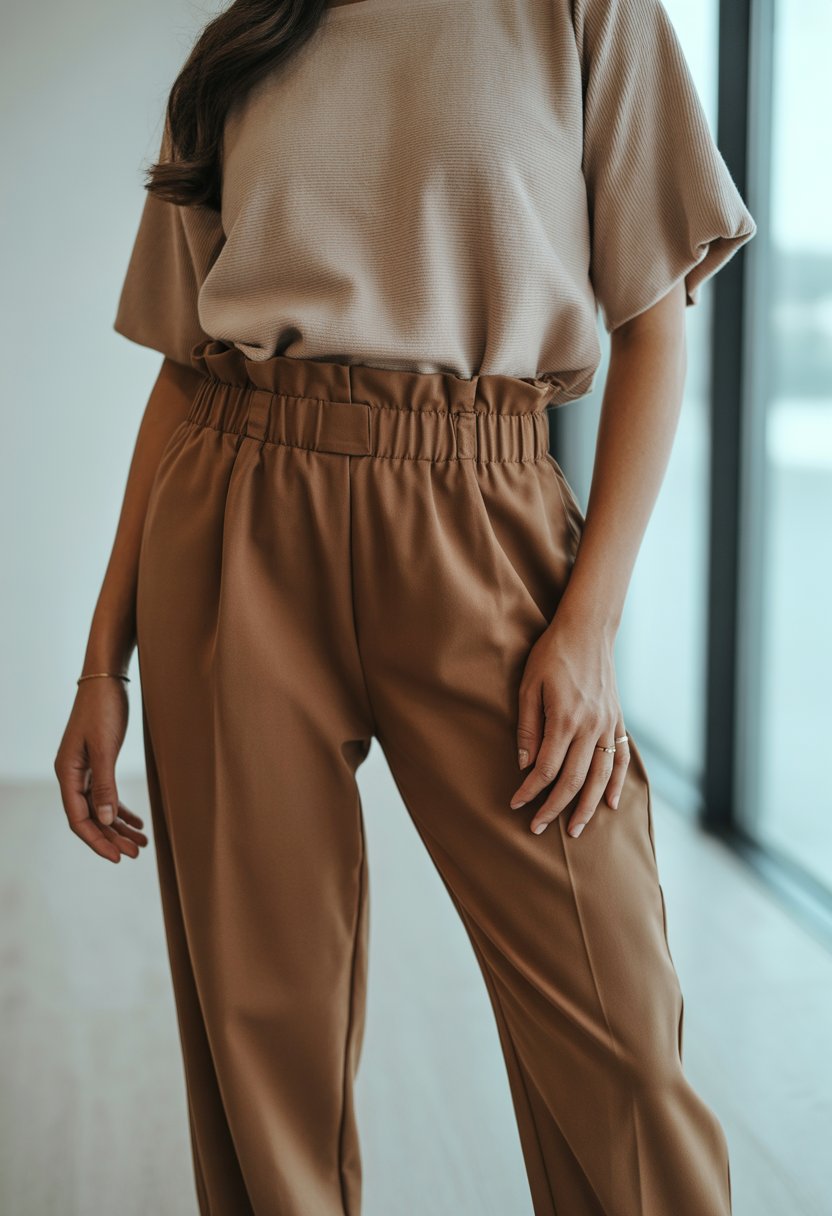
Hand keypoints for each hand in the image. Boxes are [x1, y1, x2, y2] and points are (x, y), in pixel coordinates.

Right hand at [54, 678, 147, 862]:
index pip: (78, 818)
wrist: (107, 680)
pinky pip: (107, 795)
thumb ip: (105, 784)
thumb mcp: (104, 747)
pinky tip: (137, 822)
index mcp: (67, 773)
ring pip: (100, 808)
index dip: (97, 840)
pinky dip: (122, 809)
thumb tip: (106, 820)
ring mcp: (85, 769)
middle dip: (112, 837)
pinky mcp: (98, 762)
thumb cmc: (103, 709)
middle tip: (136, 853)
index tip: (117, 857)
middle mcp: (72, 775)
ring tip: (141, 843)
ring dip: (119, 826)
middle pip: (90, 817)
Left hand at [509, 613, 629, 837]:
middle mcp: (590, 726)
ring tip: (574, 829)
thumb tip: (524, 765)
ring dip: (588, 807)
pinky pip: (621, 759)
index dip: (530, 791)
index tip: (516, 805)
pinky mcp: (618, 721)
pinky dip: (618, 783)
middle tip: (539, 828)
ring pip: (601, 777)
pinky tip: (612, 804)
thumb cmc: (551, 654)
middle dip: (555, 808)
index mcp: (564, 719)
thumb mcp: (528, 686)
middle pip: (574, 780)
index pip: (546, 768)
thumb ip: (527, 727)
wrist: (588, 630)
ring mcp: (608, 725)